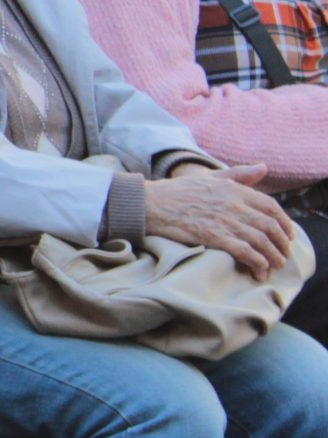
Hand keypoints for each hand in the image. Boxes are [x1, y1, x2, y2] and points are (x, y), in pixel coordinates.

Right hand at [144, 163, 297, 278]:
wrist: (151, 204)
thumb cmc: (177, 191)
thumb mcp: (210, 177)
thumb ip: (239, 174)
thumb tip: (264, 167)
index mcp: (234, 189)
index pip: (271, 207)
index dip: (284, 223)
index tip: (286, 235)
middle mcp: (234, 204)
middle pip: (270, 227)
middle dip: (282, 244)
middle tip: (283, 255)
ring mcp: (225, 221)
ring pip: (262, 241)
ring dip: (273, 257)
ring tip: (275, 266)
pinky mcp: (214, 237)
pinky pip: (245, 252)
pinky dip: (257, 263)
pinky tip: (259, 270)